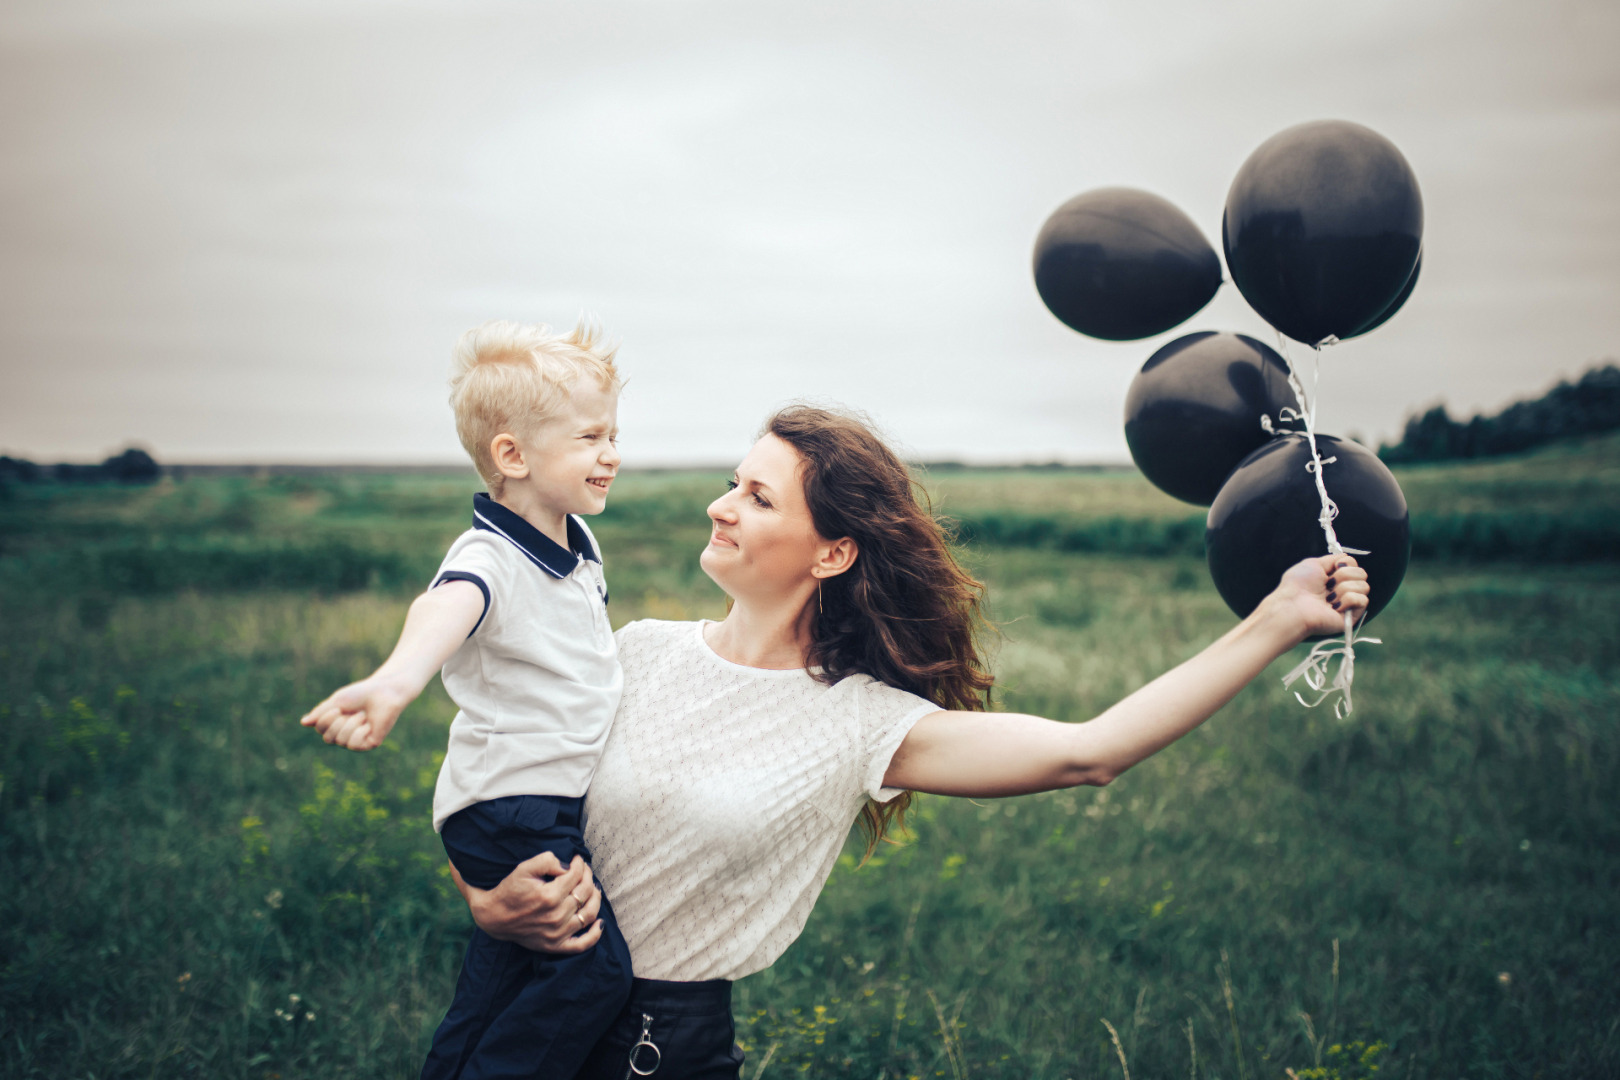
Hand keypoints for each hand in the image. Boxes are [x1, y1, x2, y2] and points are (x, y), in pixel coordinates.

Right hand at [299, 675, 415, 750]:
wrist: (385, 692)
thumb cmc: (361, 694)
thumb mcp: (337, 701)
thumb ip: (321, 712)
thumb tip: (304, 723)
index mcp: (334, 722)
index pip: (319, 728)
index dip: (326, 718)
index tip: (339, 706)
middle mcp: (343, 733)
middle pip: (328, 737)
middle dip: (339, 722)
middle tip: (353, 711)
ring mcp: (356, 740)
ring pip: (341, 741)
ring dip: (351, 725)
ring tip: (363, 715)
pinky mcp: (369, 744)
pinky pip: (355, 744)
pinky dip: (360, 732)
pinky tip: (369, 725)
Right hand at [450, 851, 604, 953]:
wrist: (494, 916)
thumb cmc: (510, 890)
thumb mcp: (524, 868)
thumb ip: (547, 861)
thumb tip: (568, 866)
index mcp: (549, 896)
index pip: (577, 876)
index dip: (580, 865)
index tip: (578, 860)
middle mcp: (556, 916)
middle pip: (585, 892)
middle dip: (588, 877)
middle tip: (585, 871)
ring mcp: (557, 933)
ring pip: (589, 914)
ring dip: (596, 898)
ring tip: (593, 889)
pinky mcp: (555, 945)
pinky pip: (582, 945)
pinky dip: (595, 934)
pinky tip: (599, 922)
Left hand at [1264, 553, 1370, 640]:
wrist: (1292, 606)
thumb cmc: (1297, 586)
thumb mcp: (1314, 564)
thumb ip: (1332, 560)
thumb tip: (1346, 558)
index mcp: (1334, 578)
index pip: (1354, 565)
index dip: (1345, 564)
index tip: (1333, 569)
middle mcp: (1342, 590)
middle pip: (1362, 574)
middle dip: (1344, 575)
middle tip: (1328, 584)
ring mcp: (1348, 604)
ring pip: (1364, 586)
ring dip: (1343, 588)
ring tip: (1328, 598)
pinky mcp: (1351, 617)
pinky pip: (1363, 600)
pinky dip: (1347, 600)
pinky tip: (1334, 606)